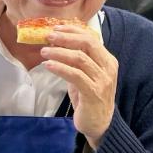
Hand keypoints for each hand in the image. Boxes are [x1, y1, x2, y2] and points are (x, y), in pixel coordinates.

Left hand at [40, 24, 117, 148]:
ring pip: (80, 58)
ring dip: (59, 52)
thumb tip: (57, 44)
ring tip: (44, 51)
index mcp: (108, 60)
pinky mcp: (93, 93)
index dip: (73, 31)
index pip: (91, 38)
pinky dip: (60, 68)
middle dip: (66, 38)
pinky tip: (48, 65)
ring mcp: (102, 80)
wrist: (100, 124)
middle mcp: (108, 68)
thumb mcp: (86, 75)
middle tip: (48, 36)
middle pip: (88, 44)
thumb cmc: (90, 98)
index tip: (56, 28)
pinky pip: (75, 75)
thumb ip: (77, 61)